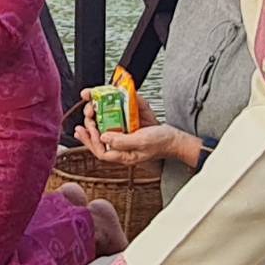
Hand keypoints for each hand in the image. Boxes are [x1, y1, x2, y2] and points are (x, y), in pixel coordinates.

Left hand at [75, 113, 190, 169]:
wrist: (175, 137)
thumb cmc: (162, 143)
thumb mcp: (142, 142)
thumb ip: (122, 141)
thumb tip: (103, 138)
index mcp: (123, 155)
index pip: (100, 151)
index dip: (91, 141)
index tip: (90, 128)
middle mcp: (121, 146)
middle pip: (98, 141)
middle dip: (89, 128)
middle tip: (88, 115)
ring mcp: (124, 136)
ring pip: (103, 131)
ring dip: (94, 121)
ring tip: (89, 111)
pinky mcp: (128, 127)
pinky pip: (112, 122)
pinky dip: (105, 115)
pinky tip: (99, 109)